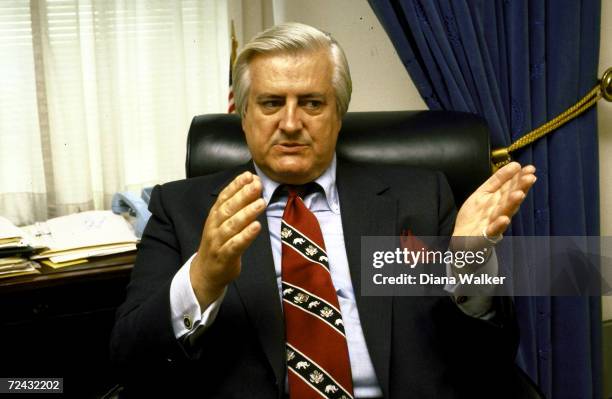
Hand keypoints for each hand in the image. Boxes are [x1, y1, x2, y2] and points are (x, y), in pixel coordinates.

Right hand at [190, 171, 264, 307]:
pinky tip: (257, 227)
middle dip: (243, 195)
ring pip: (232, 225)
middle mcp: (214, 227)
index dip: (235, 185)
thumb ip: (236, 207)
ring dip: (247, 213)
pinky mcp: (224, 256)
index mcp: (214, 216)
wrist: (205, 273)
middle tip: (257, 184)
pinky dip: (246, 235)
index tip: (248, 175)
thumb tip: (252, 186)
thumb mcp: (223, 223)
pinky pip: (235, 244)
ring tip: (261, 202)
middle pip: (228, 208)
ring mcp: (218, 242)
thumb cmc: (219, 244)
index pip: (224, 197)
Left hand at [451, 162, 535, 248]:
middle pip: (510, 198)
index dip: (519, 178)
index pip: (511, 186)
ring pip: (505, 212)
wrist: (462, 238)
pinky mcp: (487, 235)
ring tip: (519, 194)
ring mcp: (494, 222)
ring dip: (512, 203)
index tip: (530, 168)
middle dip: (520, 188)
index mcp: (499, 199)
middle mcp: (500, 210)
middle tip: (530, 177)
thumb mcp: (484, 193)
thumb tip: (515, 164)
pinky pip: (493, 231)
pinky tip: (504, 219)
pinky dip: (499, 225)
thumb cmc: (476, 216)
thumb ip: (498, 180)